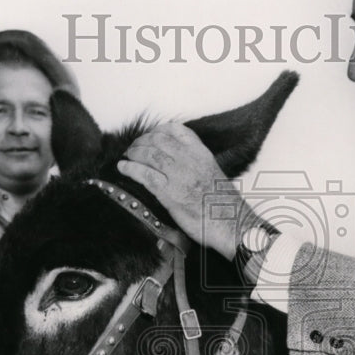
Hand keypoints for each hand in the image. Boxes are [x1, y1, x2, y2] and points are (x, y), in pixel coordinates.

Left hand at [117, 123, 258, 259]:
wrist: (231, 224)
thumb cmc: (224, 205)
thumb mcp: (214, 174)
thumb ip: (197, 164)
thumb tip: (178, 163)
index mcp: (202, 154)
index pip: (177, 130)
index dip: (159, 130)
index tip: (150, 135)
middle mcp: (191, 160)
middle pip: (158, 140)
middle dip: (142, 141)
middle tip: (133, 147)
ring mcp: (179, 176)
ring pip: (149, 155)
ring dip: (134, 153)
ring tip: (127, 156)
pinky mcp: (170, 194)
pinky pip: (144, 175)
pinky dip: (130, 168)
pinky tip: (123, 168)